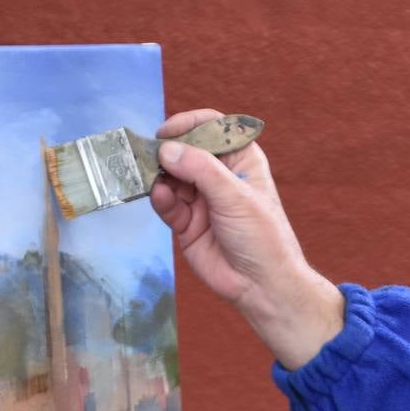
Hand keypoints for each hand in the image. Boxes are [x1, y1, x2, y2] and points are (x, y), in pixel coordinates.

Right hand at [150, 109, 344, 369]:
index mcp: (240, 159)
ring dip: (159, 176)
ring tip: (149, 177)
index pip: (212, 128)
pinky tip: (161, 197)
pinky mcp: (186, 223)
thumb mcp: (234, 196)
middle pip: (185, 151)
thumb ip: (200, 169)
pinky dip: (161, 199)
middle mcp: (218, 176)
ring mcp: (201, 199)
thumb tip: (167, 149)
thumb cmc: (261, 236)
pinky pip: (167, 204)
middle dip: (167, 152)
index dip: (189, 124)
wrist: (261, 285)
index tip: (168, 131)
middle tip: (148, 155)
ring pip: (170, 177)